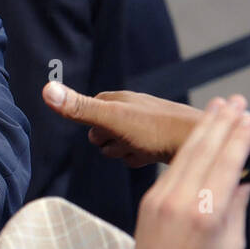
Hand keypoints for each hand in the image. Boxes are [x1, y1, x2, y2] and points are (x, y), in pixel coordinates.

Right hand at [43, 81, 203, 166]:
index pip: (90, 107)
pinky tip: (148, 158)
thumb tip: (46, 89)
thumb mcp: (112, 119)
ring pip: (120, 141)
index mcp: (120, 98)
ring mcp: (148, 124)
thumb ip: (80, 108)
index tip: (104, 132)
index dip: (92, 124)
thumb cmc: (157, 131)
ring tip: (139, 151)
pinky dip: (139, 157)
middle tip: (124, 143)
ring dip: (124, 151)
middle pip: (103, 129)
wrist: (202, 144)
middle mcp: (134, 108)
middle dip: (108, 141)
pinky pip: (138, 151)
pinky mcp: (160, 140)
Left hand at [117, 96, 249, 248]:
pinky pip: (172, 168)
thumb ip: (239, 204)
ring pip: (185, 154)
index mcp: (206, 213)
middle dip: (220, 122)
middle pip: (203, 150)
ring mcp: (160, 198)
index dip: (238, 137)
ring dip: (202, 128)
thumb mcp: (232, 242)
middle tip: (235, 100)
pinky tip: (198, 136)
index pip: (226, 163)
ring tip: (217, 107)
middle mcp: (180, 201)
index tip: (249, 117)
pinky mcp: (149, 200)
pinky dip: (187, 149)